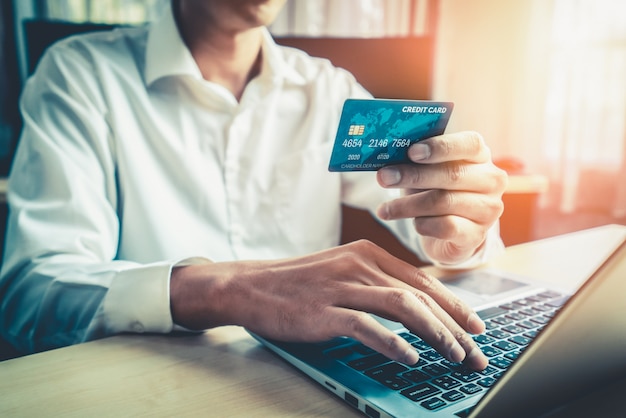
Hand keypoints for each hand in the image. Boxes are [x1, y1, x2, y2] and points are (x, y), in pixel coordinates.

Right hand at [170, 240, 487, 369]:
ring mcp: (342, 286)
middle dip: (454, 326)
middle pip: (419, 294)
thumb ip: (375, 283)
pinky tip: (410, 357)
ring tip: (455, 356)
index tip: (475, 326)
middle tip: (476, 352)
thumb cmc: (298, 284)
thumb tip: (415, 307)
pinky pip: (367, 325)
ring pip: (402, 307)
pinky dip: (393, 342)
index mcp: (367, 254)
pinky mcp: (324, 309)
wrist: (251, 285)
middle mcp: (359, 265)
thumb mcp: (341, 272)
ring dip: (435, 333)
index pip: (422, 280)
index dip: (453, 304)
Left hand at [376, 131, 507, 264]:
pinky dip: (423, 224)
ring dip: (408, 205)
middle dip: (412, 175)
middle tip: (383, 177)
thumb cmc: (438, 192)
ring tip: (385, 209)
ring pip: (443, 202)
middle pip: (451, 174)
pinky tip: (414, 224)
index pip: (470, 144)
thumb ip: (416, 161)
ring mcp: (487, 209)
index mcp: (480, 157)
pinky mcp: (477, 234)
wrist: (452, 233)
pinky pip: (445, 226)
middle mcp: (490, 181)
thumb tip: (388, 157)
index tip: (412, 152)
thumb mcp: (428, 172)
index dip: (441, 147)